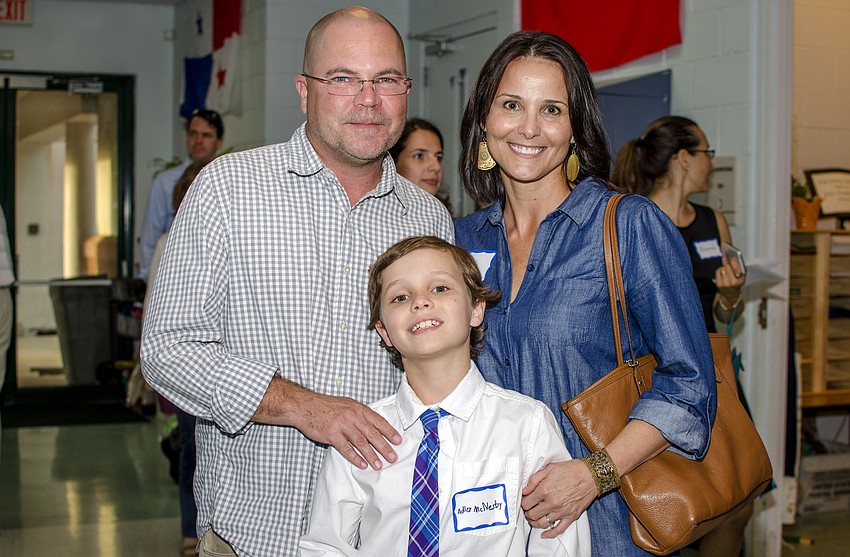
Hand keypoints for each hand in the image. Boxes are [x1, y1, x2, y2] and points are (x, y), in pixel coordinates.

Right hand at [254, 378, 401, 470]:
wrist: (306, 406)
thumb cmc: (326, 406)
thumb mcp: (347, 405)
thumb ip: (359, 414)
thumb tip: (374, 425)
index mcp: (358, 408)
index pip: (378, 421)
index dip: (389, 431)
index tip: (398, 440)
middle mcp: (352, 416)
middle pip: (372, 433)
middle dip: (384, 446)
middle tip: (393, 457)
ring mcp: (342, 425)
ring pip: (361, 442)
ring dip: (371, 455)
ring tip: (379, 465)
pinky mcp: (331, 434)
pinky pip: (346, 449)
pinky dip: (355, 458)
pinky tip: (362, 464)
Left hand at [521, 459, 596, 538]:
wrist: (591, 475)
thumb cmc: (571, 470)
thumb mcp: (549, 468)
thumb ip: (534, 479)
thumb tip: (524, 490)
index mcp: (545, 489)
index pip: (527, 503)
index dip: (523, 502)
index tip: (525, 501)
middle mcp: (552, 502)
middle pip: (532, 514)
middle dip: (527, 512)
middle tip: (528, 509)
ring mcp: (562, 511)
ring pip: (542, 523)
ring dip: (534, 522)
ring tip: (533, 518)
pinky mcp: (571, 516)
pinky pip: (558, 530)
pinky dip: (549, 534)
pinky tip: (544, 534)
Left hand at [714, 256, 744, 308]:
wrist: (731, 294)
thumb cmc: (737, 282)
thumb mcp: (742, 275)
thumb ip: (740, 267)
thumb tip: (733, 257)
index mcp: (741, 279)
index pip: (737, 267)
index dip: (733, 260)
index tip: (731, 256)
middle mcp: (734, 282)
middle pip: (728, 266)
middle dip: (727, 260)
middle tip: (725, 256)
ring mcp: (726, 284)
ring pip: (722, 269)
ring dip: (723, 266)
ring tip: (726, 266)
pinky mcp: (719, 285)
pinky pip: (718, 272)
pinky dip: (719, 270)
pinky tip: (722, 271)